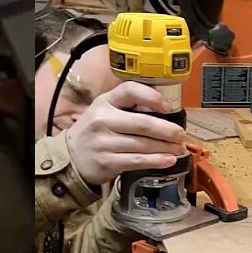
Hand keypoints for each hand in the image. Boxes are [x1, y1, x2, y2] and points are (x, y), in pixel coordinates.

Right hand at [65, 82, 188, 186]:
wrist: (71, 157)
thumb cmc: (95, 131)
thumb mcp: (104, 110)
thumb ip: (127, 106)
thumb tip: (163, 109)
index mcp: (105, 102)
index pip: (130, 90)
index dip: (152, 97)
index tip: (168, 107)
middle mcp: (103, 120)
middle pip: (142, 123)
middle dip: (167, 130)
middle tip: (181, 134)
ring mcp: (104, 142)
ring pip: (142, 144)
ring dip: (165, 147)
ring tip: (178, 148)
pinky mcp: (107, 162)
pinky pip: (137, 161)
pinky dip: (156, 161)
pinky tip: (168, 160)